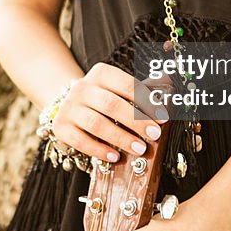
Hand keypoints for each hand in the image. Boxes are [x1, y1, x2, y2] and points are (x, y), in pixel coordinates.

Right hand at [53, 62, 169, 162]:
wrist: (69, 104)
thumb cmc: (104, 97)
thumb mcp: (119, 88)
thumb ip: (142, 90)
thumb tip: (169, 88)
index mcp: (101, 73)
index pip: (126, 85)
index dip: (146, 102)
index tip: (163, 118)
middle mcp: (82, 88)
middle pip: (111, 104)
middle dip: (136, 121)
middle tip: (154, 135)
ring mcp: (69, 107)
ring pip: (96, 123)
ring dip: (121, 138)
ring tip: (140, 149)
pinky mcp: (61, 127)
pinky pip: (80, 140)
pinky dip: (99, 150)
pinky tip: (115, 157)